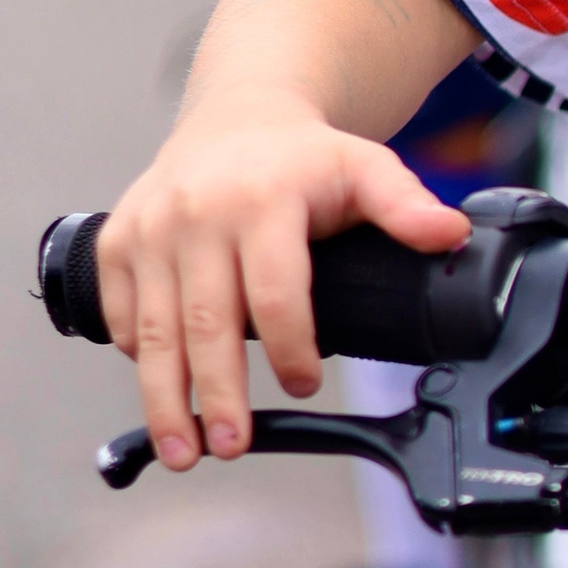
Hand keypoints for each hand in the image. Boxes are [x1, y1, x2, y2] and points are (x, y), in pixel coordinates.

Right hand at [95, 97, 468, 472]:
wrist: (238, 116)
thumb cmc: (305, 157)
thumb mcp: (367, 168)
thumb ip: (406, 207)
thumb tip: (452, 235)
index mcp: (263, 198)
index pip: (274, 290)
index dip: (291, 346)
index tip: (306, 383)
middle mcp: (196, 213)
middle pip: (207, 321)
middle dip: (217, 393)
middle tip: (231, 446)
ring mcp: (149, 229)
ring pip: (154, 330)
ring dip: (166, 398)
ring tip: (186, 450)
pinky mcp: (114, 243)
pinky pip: (121, 315)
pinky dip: (139, 357)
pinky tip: (162, 390)